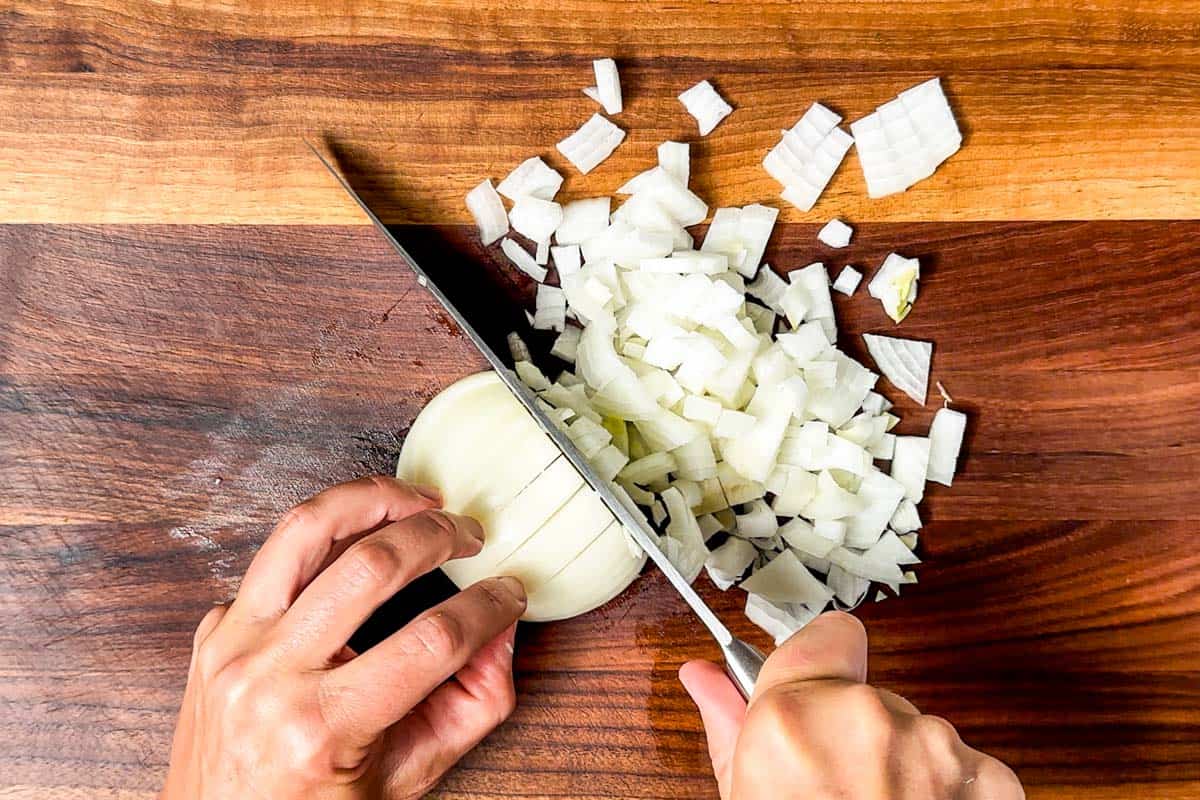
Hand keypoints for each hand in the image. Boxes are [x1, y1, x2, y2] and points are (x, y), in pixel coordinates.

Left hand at [161, 476, 526, 799]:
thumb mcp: (409, 775)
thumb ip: (472, 704)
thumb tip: (501, 627)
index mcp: (322, 727)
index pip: (431, 640)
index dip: (486, 607)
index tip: (508, 592)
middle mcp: (268, 677)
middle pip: (369, 567)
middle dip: (437, 536)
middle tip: (469, 535)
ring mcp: (231, 645)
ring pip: (304, 531)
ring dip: (370, 500)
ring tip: (414, 499)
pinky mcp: (214, 627)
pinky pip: (273, 560)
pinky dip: (323, 541)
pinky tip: (358, 541)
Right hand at [680, 612, 1023, 799]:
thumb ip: (729, 728)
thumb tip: (702, 680)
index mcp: (793, 720)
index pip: (824, 636)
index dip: (820, 666)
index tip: (813, 697)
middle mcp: (866, 718)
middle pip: (866, 694)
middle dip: (854, 734)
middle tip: (835, 791)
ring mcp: (935, 747)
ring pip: (915, 730)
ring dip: (901, 765)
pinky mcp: (989, 777)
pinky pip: (963, 763)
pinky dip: (947, 791)